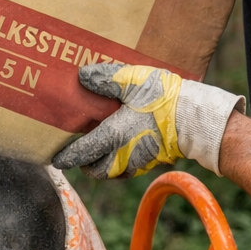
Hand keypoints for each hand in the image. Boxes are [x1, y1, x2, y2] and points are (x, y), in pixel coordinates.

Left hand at [52, 62, 182, 178]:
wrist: (194, 119)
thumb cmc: (163, 99)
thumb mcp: (132, 81)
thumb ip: (105, 79)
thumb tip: (82, 76)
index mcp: (113, 135)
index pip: (82, 152)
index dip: (67, 158)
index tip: (56, 160)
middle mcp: (122, 154)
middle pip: (96, 170)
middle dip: (85, 165)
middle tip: (79, 155)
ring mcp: (138, 161)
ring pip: (112, 173)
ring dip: (103, 167)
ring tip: (100, 153)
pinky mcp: (152, 162)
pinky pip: (129, 170)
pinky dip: (120, 166)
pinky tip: (122, 152)